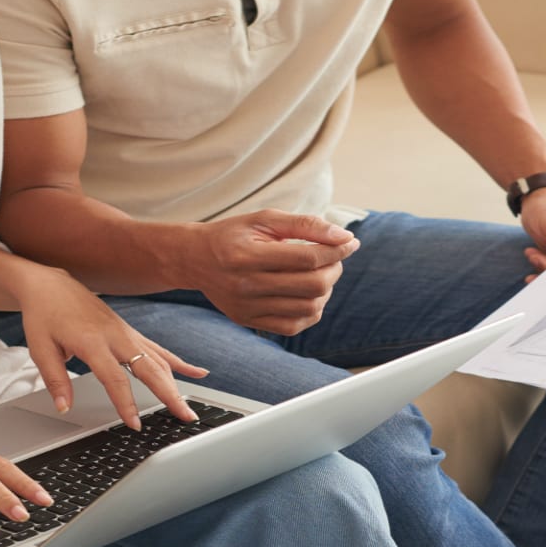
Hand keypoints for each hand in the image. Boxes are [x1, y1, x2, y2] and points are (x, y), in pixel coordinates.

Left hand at [12, 264, 209, 429]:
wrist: (51, 286)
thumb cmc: (44, 316)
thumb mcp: (40, 349)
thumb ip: (55, 380)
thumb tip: (64, 407)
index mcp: (92, 342)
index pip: (115, 379)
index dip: (127, 404)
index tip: (135, 424)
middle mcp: (116, 336)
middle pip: (150, 369)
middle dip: (169, 395)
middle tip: (184, 417)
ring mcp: (127, 333)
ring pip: (159, 361)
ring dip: (177, 385)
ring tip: (189, 408)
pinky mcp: (131, 332)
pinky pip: (160, 349)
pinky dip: (180, 363)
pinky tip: (199, 373)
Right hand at [180, 210, 360, 334]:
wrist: (196, 260)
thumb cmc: (234, 235)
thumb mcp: (265, 220)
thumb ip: (305, 225)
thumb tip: (344, 236)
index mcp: (247, 256)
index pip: (307, 258)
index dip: (336, 250)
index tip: (349, 242)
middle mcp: (246, 285)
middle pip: (312, 286)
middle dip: (334, 270)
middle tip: (335, 258)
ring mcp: (247, 308)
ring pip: (308, 309)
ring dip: (326, 291)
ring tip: (321, 275)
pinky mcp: (249, 321)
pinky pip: (294, 326)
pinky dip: (311, 311)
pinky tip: (309, 295)